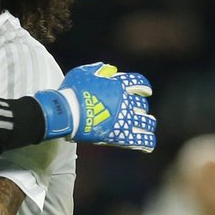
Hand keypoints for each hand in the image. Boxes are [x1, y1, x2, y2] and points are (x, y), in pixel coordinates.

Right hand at [34, 62, 155, 151]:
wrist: (66, 113)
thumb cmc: (71, 92)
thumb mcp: (82, 73)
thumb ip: (97, 70)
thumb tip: (110, 69)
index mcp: (119, 85)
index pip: (139, 83)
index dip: (144, 88)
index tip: (145, 91)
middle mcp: (125, 101)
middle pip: (142, 104)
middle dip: (140, 107)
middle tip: (136, 111)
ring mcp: (124, 119)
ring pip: (146, 122)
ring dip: (147, 124)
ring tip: (146, 125)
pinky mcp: (120, 135)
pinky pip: (141, 141)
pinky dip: (147, 142)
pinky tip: (147, 145)